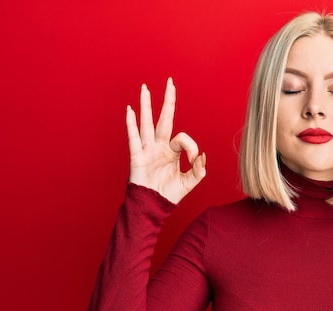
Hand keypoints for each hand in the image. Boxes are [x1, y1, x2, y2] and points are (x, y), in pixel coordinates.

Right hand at [126, 78, 205, 203]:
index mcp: (172, 151)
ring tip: (145, 88)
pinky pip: (134, 138)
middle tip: (170, 82)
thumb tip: (203, 156)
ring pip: (147, 123)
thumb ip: (199, 171)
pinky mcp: (137, 156)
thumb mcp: (189, 183)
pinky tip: (130, 110)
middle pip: (164, 119)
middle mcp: (159, 146)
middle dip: (167, 101)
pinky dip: (131, 124)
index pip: (184, 139)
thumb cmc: (168, 194)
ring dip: (146, 105)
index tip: (195, 160)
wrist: (153, 206)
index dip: (192, 148)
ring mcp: (147, 150)